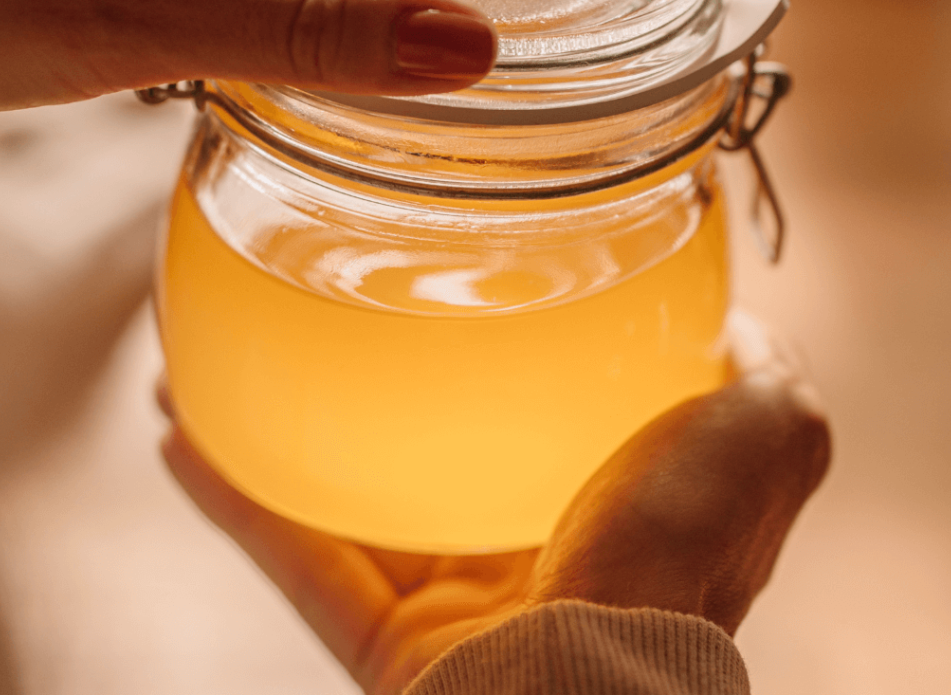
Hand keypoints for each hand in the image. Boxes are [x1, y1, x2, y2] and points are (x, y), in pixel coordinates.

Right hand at [159, 325, 829, 694]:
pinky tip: (182, 433)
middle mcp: (513, 548)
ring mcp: (439, 596)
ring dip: (276, 432)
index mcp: (594, 499)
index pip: (533, 412)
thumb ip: (768, 384)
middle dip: (369, 389)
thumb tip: (746, 328)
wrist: (596, 688)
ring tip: (218, 360)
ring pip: (340, 496)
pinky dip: (235, 500)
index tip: (458, 293)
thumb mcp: (763, 440)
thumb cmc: (684, 556)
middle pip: (424, 452)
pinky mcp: (377, 637)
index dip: (496, 356)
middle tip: (323, 312)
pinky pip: (290, 555)